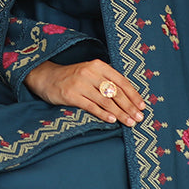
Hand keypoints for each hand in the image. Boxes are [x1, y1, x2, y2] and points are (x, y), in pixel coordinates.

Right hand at [24, 59, 145, 126]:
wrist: (46, 77)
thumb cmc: (73, 77)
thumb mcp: (91, 72)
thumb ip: (107, 81)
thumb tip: (129, 98)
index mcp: (98, 65)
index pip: (121, 81)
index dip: (133, 95)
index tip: (142, 107)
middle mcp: (90, 73)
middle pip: (115, 92)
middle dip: (129, 107)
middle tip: (139, 118)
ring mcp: (80, 84)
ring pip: (105, 100)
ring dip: (120, 113)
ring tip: (129, 122)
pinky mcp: (71, 95)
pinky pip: (91, 106)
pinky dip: (103, 114)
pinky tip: (112, 120)